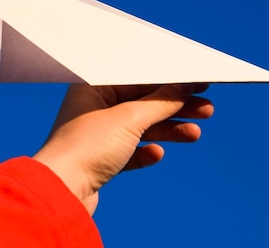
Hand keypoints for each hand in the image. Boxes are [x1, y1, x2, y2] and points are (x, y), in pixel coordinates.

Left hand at [32, 83, 213, 214]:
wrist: (61, 192)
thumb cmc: (87, 147)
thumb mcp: (130, 119)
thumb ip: (161, 102)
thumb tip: (185, 86)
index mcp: (93, 87)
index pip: (137, 76)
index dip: (168, 79)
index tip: (195, 80)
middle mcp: (93, 108)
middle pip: (143, 102)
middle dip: (175, 106)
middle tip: (206, 108)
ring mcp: (96, 135)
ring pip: (140, 128)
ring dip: (168, 130)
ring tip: (195, 133)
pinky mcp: (100, 160)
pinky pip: (130, 151)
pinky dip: (146, 151)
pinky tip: (156, 155)